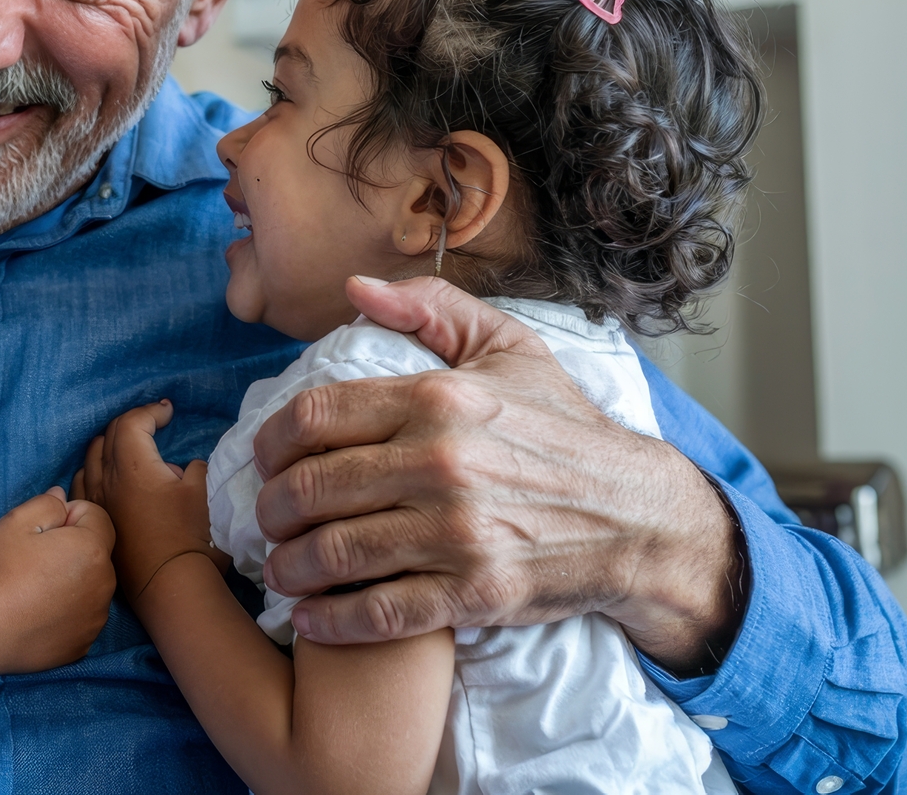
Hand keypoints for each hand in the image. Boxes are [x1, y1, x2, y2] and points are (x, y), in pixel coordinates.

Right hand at [0, 488, 115, 674]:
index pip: (95, 516)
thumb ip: (48, 503)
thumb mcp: (16, 521)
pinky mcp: (83, 645)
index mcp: (93, 549)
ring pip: (90, 586)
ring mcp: (95, 619)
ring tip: (34, 590)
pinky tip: (37, 614)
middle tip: (34, 561)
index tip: (40, 533)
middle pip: (96, 552)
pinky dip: (67, 613)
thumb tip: (63, 498)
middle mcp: (104, 585)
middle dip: (72, 548)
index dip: (67, 516)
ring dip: (72, 582)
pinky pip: (82, 617)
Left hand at [74, 401, 226, 603]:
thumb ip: (191, 467)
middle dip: (131, 424)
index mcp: (133, 466)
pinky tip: (107, 479)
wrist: (171, 586)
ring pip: (91, 460)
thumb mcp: (202, 491)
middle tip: (152, 425)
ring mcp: (95, 502)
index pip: (132, 422)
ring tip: (128, 448)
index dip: (151, 411)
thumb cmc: (190, 536)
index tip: (168, 412)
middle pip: (109, 436)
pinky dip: (95, 472)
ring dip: (109, 446)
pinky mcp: (95, 524)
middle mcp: (106, 480)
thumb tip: (177, 468)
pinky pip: (83, 486)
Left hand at [254, 275, 744, 673]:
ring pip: (334, 551)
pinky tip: (311, 617)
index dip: (272, 441)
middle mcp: (440, 462)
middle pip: (312, 486)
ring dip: (289, 566)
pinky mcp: (475, 592)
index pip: (316, 415)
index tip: (264, 459)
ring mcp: (457, 532)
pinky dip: (331, 619)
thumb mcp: (510, 349)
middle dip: (270, 509)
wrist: (642, 519)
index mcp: (439, 399)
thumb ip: (431, 309)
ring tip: (280, 569)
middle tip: (265, 519)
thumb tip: (357, 287)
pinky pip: (378, 610)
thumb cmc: (566, 432)